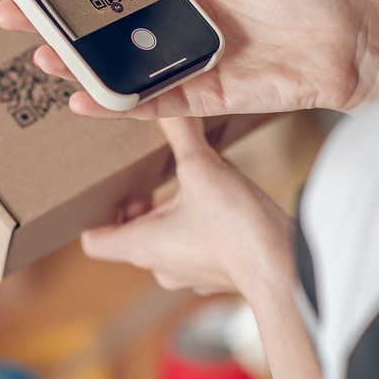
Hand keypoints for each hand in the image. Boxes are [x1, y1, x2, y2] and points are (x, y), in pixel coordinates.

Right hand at [0, 0, 378, 118]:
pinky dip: (117, 102)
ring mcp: (186, 60)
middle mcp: (178, 21)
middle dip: (60, 22)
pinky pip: (151, 101)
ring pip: (120, 65)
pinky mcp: (202, 96)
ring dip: (79, 63)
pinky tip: (83, 98)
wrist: (351, 44)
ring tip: (41, 55)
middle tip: (13, 16)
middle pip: (107, 24)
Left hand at [80, 117, 292, 295]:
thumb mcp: (202, 167)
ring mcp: (191, 275)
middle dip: (140, 205)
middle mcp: (161, 266)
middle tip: (150, 179)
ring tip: (190, 182)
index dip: (93, 216)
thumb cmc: (235, 227)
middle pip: (132, 236)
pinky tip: (223, 198)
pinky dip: (202, 223)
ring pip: (167, 240)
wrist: (284, 268)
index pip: (94, 242)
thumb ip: (181, 133)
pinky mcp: (219, 274)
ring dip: (173, 212)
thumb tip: (167, 103)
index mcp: (142, 246)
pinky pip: (198, 246)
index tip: (109, 192)